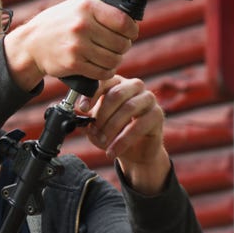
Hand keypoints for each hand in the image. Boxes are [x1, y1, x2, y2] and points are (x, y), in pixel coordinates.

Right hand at [2, 0, 137, 90]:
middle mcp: (82, 26)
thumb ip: (100, 10)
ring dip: (115, 61)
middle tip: (117, 47)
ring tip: (109, 57)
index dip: (132, 30)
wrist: (31, 43)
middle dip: (123, 47)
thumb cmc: (57, 23)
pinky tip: (102, 66)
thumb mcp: (77, 7)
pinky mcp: (74, 63)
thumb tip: (128, 20)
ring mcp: (78, 46)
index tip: (130, 33)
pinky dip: (106, 72)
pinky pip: (102, 72)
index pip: (124, 22)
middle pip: (121, 43)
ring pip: (113, 59)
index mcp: (87, 8)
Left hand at [79, 76, 170, 193]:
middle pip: (117, 94)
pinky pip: (139, 126)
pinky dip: (122, 141)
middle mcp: (134, 86)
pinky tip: (113, 151)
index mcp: (117, 83)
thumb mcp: (96, 126)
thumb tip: (76, 115)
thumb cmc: (114, 133)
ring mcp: (148, 99)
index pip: (104, 81)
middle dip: (102, 115)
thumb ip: (86, 119)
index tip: (83, 108)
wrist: (134, 151)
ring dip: (112, 127)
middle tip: (94, 131)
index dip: (92, 94)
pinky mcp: (157, 114)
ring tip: (103, 142)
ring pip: (129, 108)